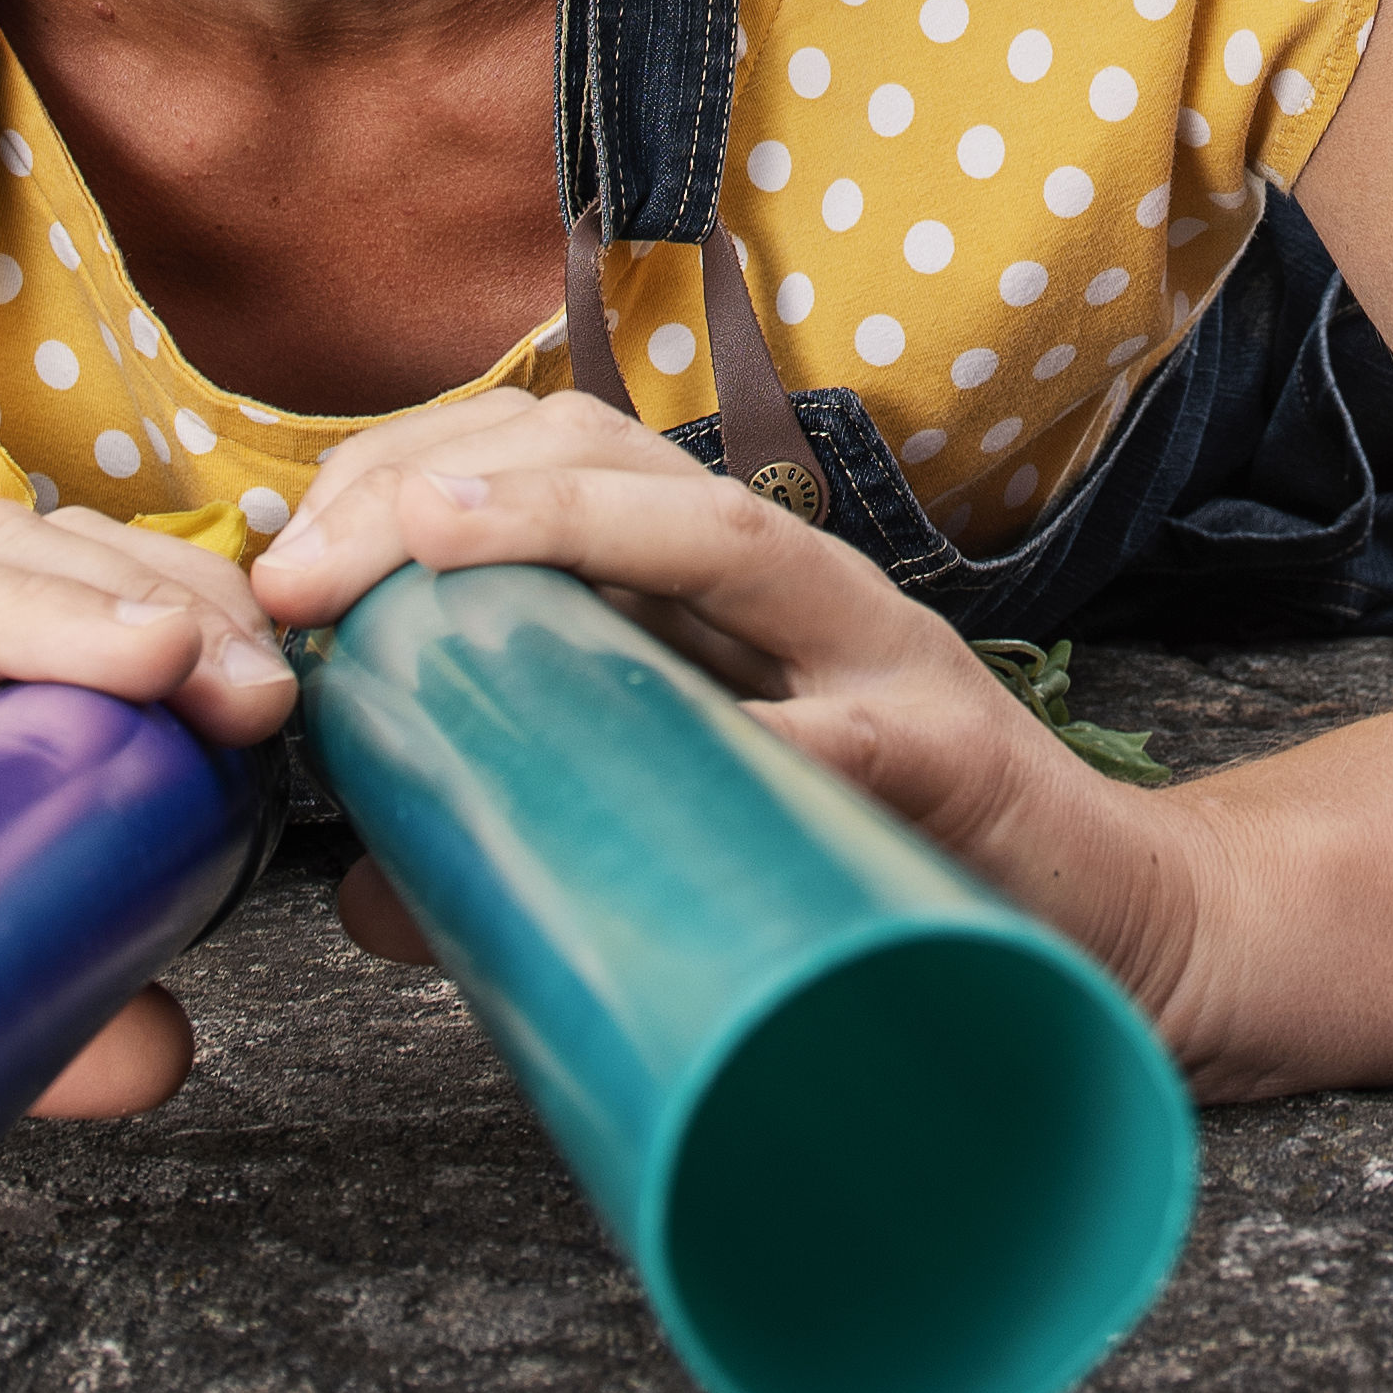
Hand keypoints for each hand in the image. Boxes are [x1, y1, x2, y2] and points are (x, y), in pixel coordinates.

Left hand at [244, 392, 1228, 1066]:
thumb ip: (543, 833)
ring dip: (570, 525)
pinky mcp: (952, 764)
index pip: (555, 454)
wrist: (1105, 938)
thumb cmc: (883, 868)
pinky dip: (768, 728)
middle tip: (304, 568)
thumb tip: (362, 886)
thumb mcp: (694, 826)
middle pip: (612, 455)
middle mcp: (799, 588)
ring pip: (730, 539)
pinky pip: (851, 732)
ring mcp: (881, 659)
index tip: (287, 554)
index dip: (409, 471)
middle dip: (438, 484)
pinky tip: (688, 733)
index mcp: (724, 588)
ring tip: (435, 546)